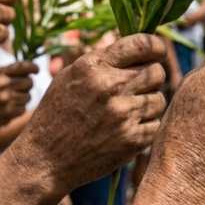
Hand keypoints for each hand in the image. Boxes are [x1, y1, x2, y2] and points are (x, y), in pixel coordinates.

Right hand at [0, 61, 36, 133]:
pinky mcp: (7, 113)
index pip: (23, 67)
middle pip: (29, 82)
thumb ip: (11, 70)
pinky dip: (19, 109)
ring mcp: (3, 100)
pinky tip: (9, 109)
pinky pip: (23, 109)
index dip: (33, 68)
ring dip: (24, 99)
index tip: (36, 71)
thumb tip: (33, 67)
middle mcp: (0, 85)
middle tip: (21, 88)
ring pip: (28, 97)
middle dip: (27, 85)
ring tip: (13, 99)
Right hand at [19, 34, 167, 189]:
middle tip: (140, 87)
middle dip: (152, 77)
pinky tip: (126, 129)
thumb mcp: (69, 77)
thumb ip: (101, 60)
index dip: (156, 46)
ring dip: (149, 104)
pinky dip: (145, 126)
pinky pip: (156, 123)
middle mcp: (109, 87)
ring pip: (159, 99)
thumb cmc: (56, 114)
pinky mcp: (131, 139)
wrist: (44, 160)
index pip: (141, 44)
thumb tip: (136, 48)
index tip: (158, 52)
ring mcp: (122, 115)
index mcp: (92, 67)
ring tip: (128, 111)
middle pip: (156, 72)